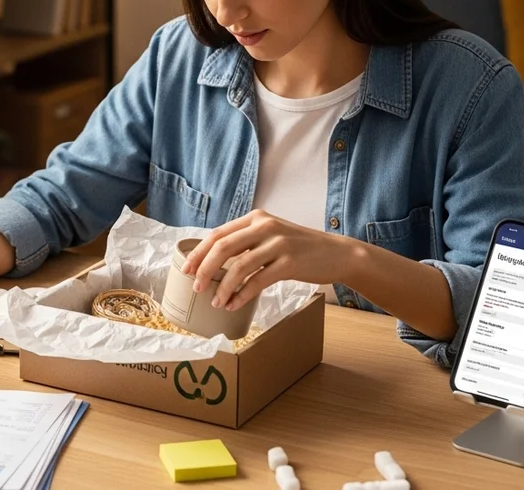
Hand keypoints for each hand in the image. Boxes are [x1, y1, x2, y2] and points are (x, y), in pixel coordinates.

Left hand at [182, 209, 358, 310]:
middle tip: (196, 287)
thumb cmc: (299, 248)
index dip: (199, 253)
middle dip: (204, 269)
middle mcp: (265, 226)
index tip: (186, 269)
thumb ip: (247, 241)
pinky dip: (242, 294)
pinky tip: (234, 304)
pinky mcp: (290, 262)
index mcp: (256, 218)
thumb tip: (213, 260)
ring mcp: (278, 243)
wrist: (336, 253)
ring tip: (216, 302)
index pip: (218, 234)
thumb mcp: (271, 235)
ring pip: (239, 266)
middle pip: (223, 247)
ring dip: (223, 287)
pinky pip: (258, 281)